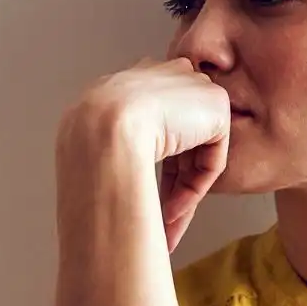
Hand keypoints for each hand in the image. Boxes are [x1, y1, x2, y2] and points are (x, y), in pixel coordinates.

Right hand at [60, 56, 230, 253]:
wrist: (103, 126)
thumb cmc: (89, 134)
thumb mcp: (98, 135)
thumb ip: (122, 144)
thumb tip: (121, 178)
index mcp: (139, 78)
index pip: (157, 125)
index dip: (151, 164)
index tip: (138, 192)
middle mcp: (169, 76)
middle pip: (180, 143)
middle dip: (171, 187)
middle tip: (159, 222)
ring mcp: (195, 88)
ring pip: (194, 156)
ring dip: (181, 197)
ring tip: (165, 229)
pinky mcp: (217, 106)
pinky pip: (211, 159)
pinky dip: (194, 189)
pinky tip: (173, 211)